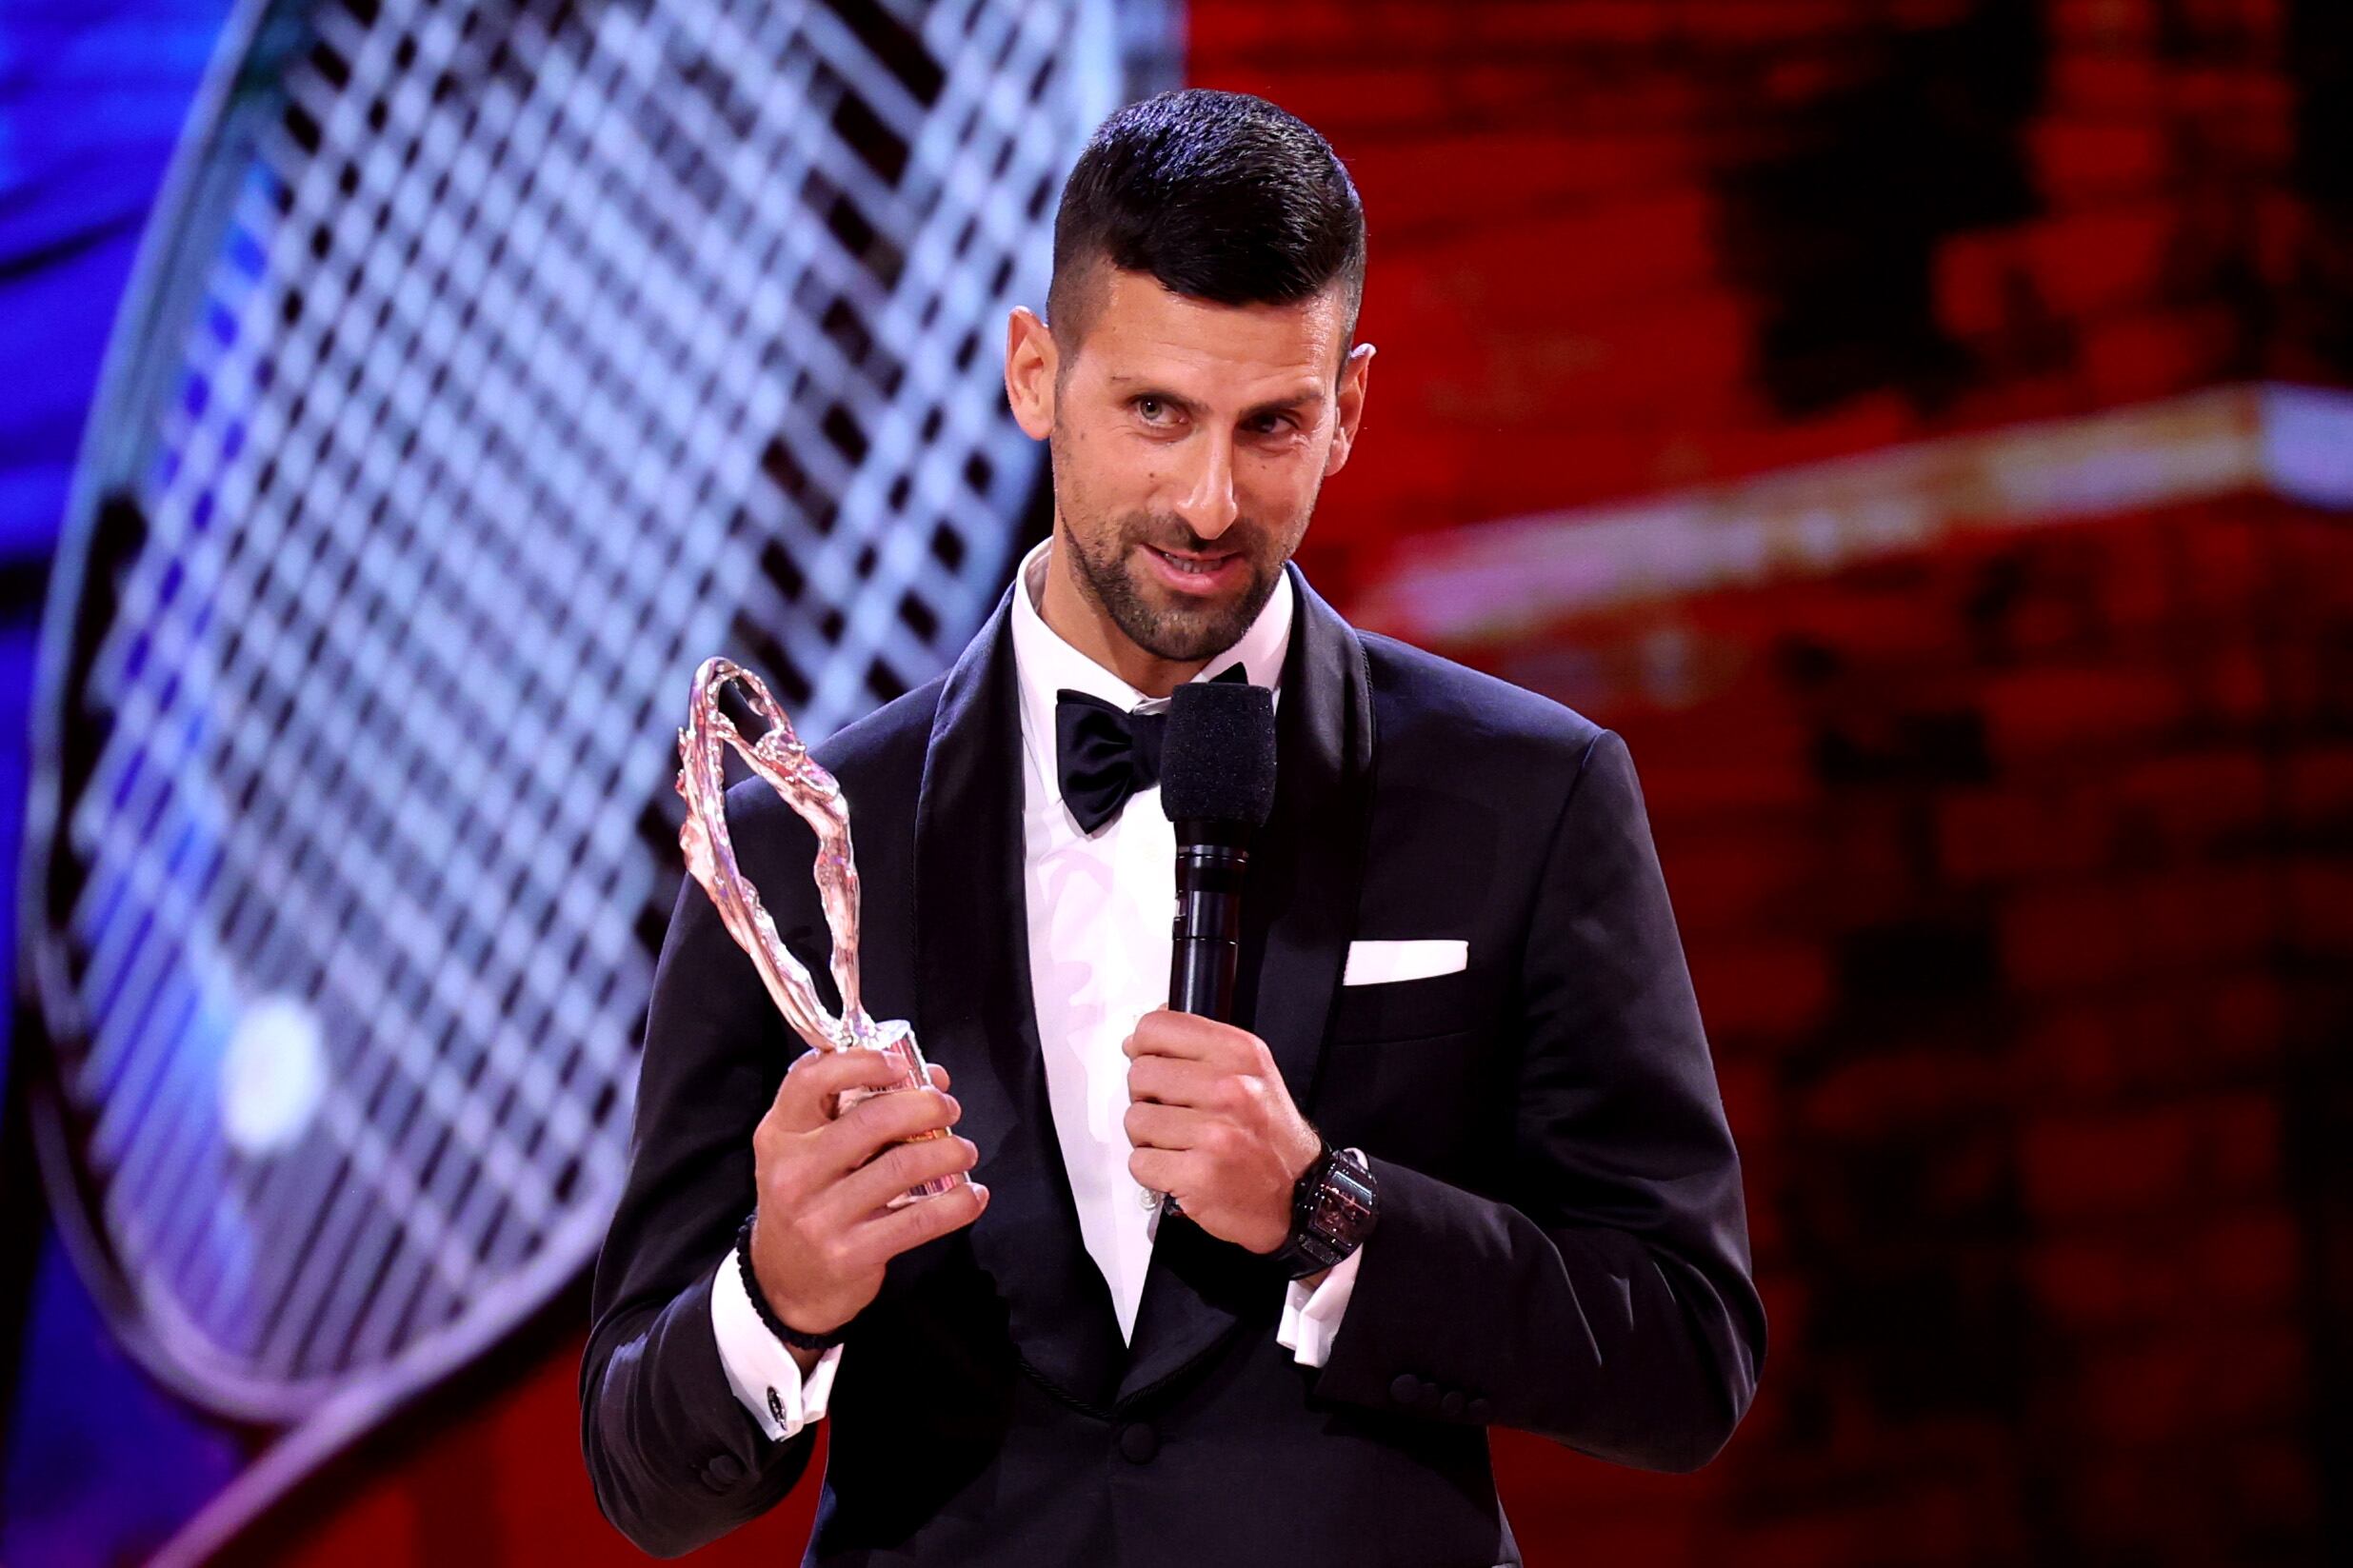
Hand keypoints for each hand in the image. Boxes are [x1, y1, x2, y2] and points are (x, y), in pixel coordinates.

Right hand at [747, 1051, 987, 1337]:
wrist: (785, 1283)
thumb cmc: (809, 1199)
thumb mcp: (809, 1151)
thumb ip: (856, 1109)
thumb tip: (933, 1078)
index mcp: (781, 1134)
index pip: (811, 1079)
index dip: (861, 1061)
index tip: (901, 1064)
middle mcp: (793, 1172)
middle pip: (871, 1119)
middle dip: (925, 1106)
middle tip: (950, 1109)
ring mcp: (819, 1216)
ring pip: (901, 1167)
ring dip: (948, 1152)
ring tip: (964, 1151)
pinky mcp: (849, 1254)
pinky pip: (917, 1220)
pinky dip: (956, 1204)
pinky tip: (972, 1196)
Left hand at [1122, 1008, 1321, 1254]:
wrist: (1300, 1193)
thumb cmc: (1270, 1135)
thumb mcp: (1250, 1071)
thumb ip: (1198, 1049)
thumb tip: (1137, 1039)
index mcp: (1240, 1053)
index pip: (1157, 1028)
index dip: (1143, 1047)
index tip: (1150, 1062)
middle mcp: (1230, 1089)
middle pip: (1140, 1075)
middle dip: (1147, 1097)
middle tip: (1174, 1113)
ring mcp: (1215, 1135)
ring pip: (1135, 1120)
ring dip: (1149, 1137)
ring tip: (1181, 1144)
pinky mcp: (1199, 1176)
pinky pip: (1139, 1162)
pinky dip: (1152, 1171)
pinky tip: (1180, 1168)